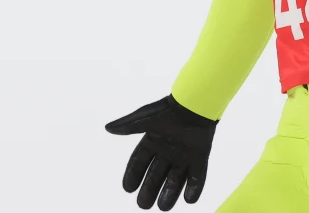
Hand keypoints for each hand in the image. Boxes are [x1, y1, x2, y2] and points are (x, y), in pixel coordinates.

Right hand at [105, 94, 217, 209]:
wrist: (194, 105)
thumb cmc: (169, 109)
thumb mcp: (146, 118)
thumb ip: (128, 125)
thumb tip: (107, 128)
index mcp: (153, 141)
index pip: (139, 162)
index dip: (133, 175)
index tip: (127, 188)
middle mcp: (167, 151)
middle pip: (155, 175)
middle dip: (149, 190)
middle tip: (143, 205)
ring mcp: (184, 155)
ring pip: (175, 179)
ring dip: (170, 193)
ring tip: (163, 207)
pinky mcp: (200, 157)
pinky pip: (197, 176)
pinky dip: (194, 188)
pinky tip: (189, 200)